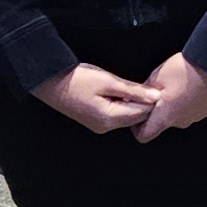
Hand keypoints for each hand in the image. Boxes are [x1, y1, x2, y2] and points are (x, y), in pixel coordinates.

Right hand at [35, 64, 162, 133]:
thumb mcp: (107, 80)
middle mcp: (105, 127)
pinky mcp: (95, 120)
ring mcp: (99, 125)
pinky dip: (123, 104)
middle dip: (145, 103)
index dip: (152, 100)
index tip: (157, 86)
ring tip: (135, 86)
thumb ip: (133, 90)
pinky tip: (122, 91)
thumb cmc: (76, 79)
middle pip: (136, 117)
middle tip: (149, 84)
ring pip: (127, 116)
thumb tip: (156, 96)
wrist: (50, 81)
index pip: (142, 114)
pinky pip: (117, 115)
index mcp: (109, 119)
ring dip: (134, 103)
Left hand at [129, 53, 206, 142]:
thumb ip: (144, 92)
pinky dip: (189, 101)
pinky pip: (193, 109)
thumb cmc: (184, 69)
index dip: (137, 126)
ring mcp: (197, 116)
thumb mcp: (156, 77)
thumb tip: (138, 97)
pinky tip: (190, 85)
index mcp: (166, 116)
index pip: (144, 135)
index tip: (139, 113)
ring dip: (175, 105)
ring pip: (179, 115)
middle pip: (163, 123)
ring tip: (177, 84)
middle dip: (158, 110)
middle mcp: (181, 121)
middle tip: (159, 91)